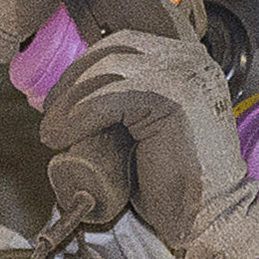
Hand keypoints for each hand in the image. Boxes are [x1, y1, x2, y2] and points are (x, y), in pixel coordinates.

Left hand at [43, 28, 258, 258]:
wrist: (209, 214)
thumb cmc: (175, 178)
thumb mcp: (146, 125)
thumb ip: (124, 101)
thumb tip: (73, 95)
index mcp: (187, 62)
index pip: (125, 43)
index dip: (86, 65)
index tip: (61, 94)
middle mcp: (190, 60)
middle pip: (112, 51)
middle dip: (72, 79)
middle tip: (49, 111)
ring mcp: (183, 76)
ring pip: (105, 71)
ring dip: (68, 100)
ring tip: (52, 130)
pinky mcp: (172, 99)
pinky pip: (107, 98)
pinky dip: (75, 116)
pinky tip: (59, 136)